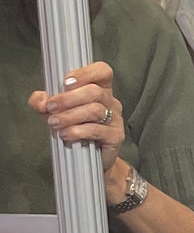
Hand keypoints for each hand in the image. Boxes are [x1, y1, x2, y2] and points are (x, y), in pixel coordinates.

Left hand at [29, 61, 125, 188]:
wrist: (90, 161)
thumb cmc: (77, 130)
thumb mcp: (58, 112)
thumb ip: (44, 102)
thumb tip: (38, 100)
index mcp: (100, 89)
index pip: (102, 71)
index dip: (85, 73)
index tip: (65, 82)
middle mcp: (111, 102)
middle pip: (94, 92)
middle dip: (68, 99)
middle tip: (50, 108)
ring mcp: (115, 119)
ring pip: (94, 110)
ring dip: (70, 116)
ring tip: (54, 123)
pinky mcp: (115, 136)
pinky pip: (97, 130)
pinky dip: (78, 131)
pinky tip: (66, 134)